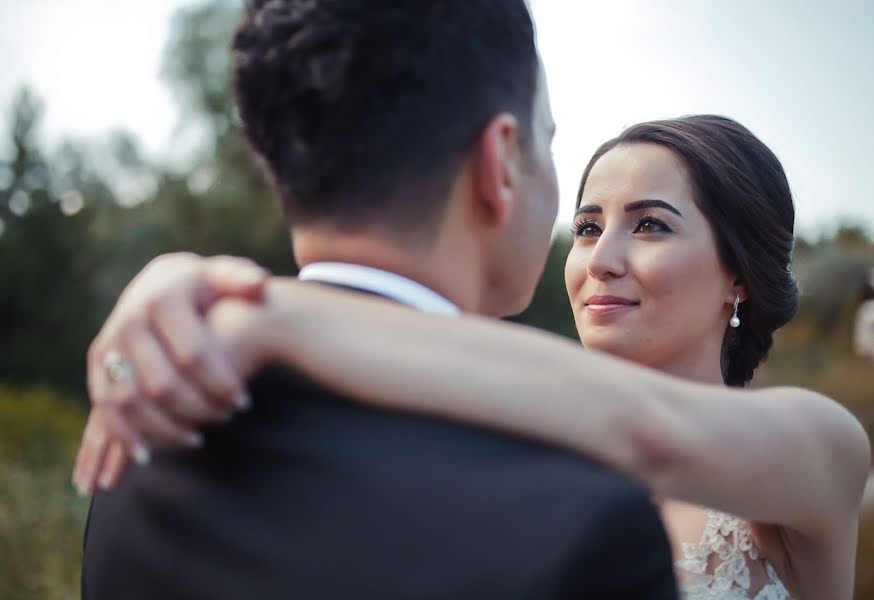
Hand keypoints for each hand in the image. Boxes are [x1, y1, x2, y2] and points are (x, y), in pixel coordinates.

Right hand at [72, 253, 268, 494]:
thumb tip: (260, 285)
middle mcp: (130, 321)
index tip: (244, 401)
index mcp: (163, 300)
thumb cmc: (203, 287)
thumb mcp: (223, 276)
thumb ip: (241, 280)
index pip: (194, 354)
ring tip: (198, 440)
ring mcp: (109, 343)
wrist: (159, 284)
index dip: (221, 382)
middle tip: (227, 417)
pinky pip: (105, 408)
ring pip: (131, 402)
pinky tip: (149, 454)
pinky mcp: (97, 363)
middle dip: (198, 408)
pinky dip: (125, 434)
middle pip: (162, 384)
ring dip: (164, 428)